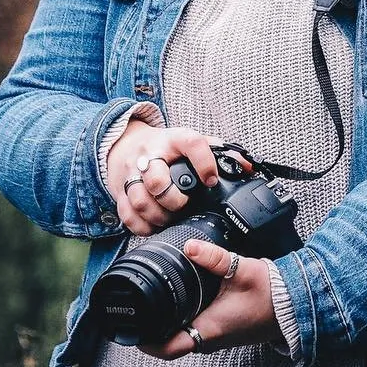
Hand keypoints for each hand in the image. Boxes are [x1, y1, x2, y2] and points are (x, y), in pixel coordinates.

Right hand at [107, 122, 224, 235]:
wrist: (127, 144)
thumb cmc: (166, 147)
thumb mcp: (190, 143)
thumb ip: (219, 152)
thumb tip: (247, 167)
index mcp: (173, 140)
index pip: (191, 143)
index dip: (204, 162)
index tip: (211, 180)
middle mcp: (150, 155)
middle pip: (157, 179)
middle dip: (173, 200)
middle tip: (184, 205)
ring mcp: (132, 173)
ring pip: (140, 199)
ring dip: (158, 216)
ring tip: (169, 219)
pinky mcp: (119, 190)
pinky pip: (127, 214)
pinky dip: (141, 226)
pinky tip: (153, 226)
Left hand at [140, 239, 281, 356]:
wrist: (295, 304)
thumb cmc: (271, 293)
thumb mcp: (242, 270)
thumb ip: (214, 257)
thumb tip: (189, 246)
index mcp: (209, 329)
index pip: (168, 348)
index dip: (145, 342)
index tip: (131, 330)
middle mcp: (210, 338)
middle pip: (171, 343)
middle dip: (152, 330)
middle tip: (137, 310)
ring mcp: (218, 336)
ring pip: (183, 336)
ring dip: (168, 325)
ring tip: (155, 302)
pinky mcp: (224, 329)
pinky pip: (196, 330)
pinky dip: (183, 319)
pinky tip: (183, 299)